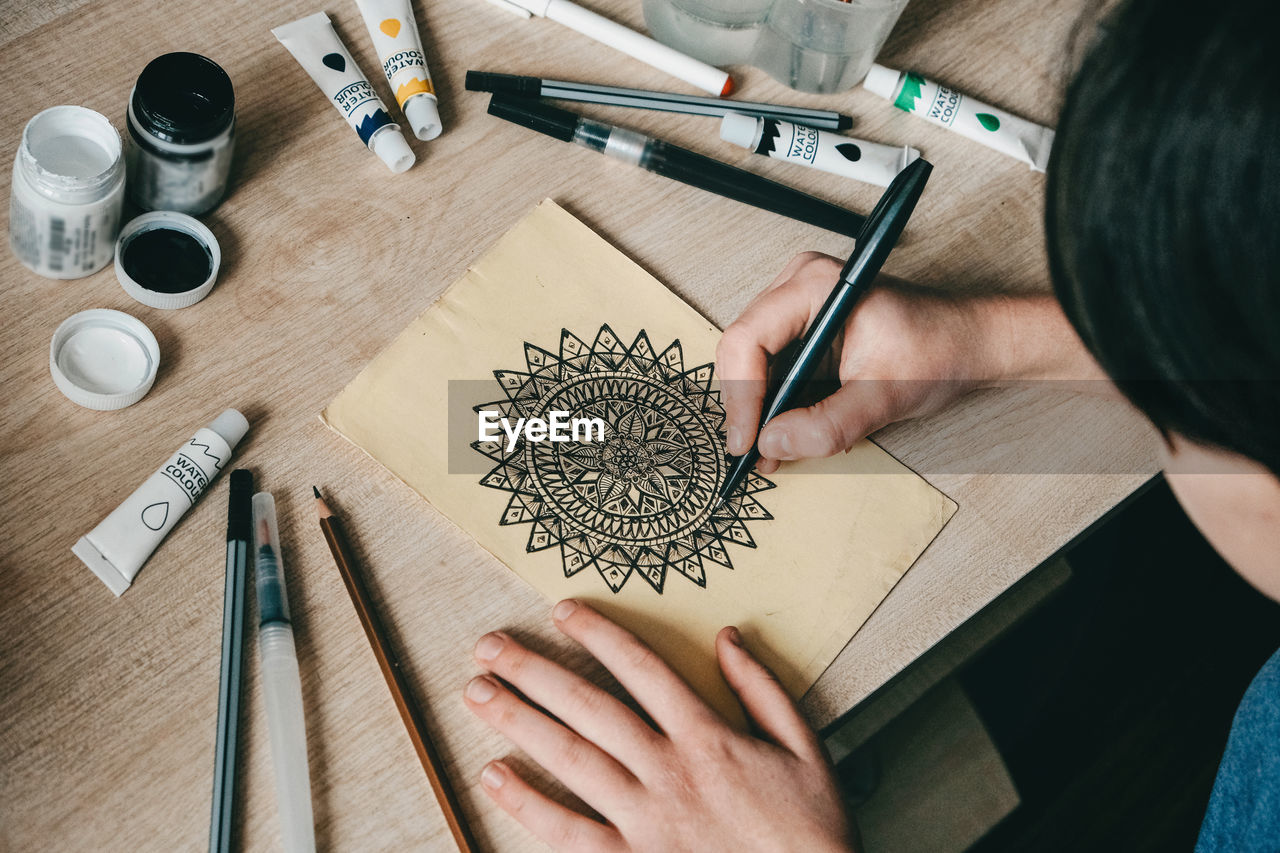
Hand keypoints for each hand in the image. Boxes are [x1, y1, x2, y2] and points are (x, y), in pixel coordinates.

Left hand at [464, 600, 855, 851]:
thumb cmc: (810, 832)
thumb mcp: (805, 748)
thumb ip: (763, 689)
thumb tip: (729, 637)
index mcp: (707, 735)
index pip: (640, 668)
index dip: (597, 634)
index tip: (561, 611)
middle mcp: (667, 769)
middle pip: (588, 705)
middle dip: (533, 671)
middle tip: (490, 646)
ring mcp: (645, 819)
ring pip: (569, 758)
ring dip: (518, 721)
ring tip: (478, 693)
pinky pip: (568, 831)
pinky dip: (527, 804)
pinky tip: (494, 778)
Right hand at [717, 252, 1013, 473]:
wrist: (971, 344)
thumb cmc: (940, 351)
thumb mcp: (885, 396)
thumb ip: (828, 424)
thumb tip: (773, 444)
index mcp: (816, 285)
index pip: (747, 339)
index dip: (739, 395)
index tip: (746, 441)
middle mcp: (799, 285)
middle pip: (742, 350)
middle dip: (746, 406)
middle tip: (754, 453)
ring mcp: (798, 303)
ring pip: (751, 361)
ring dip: (759, 407)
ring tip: (771, 448)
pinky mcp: (803, 325)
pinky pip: (770, 364)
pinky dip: (775, 401)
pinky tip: (788, 429)